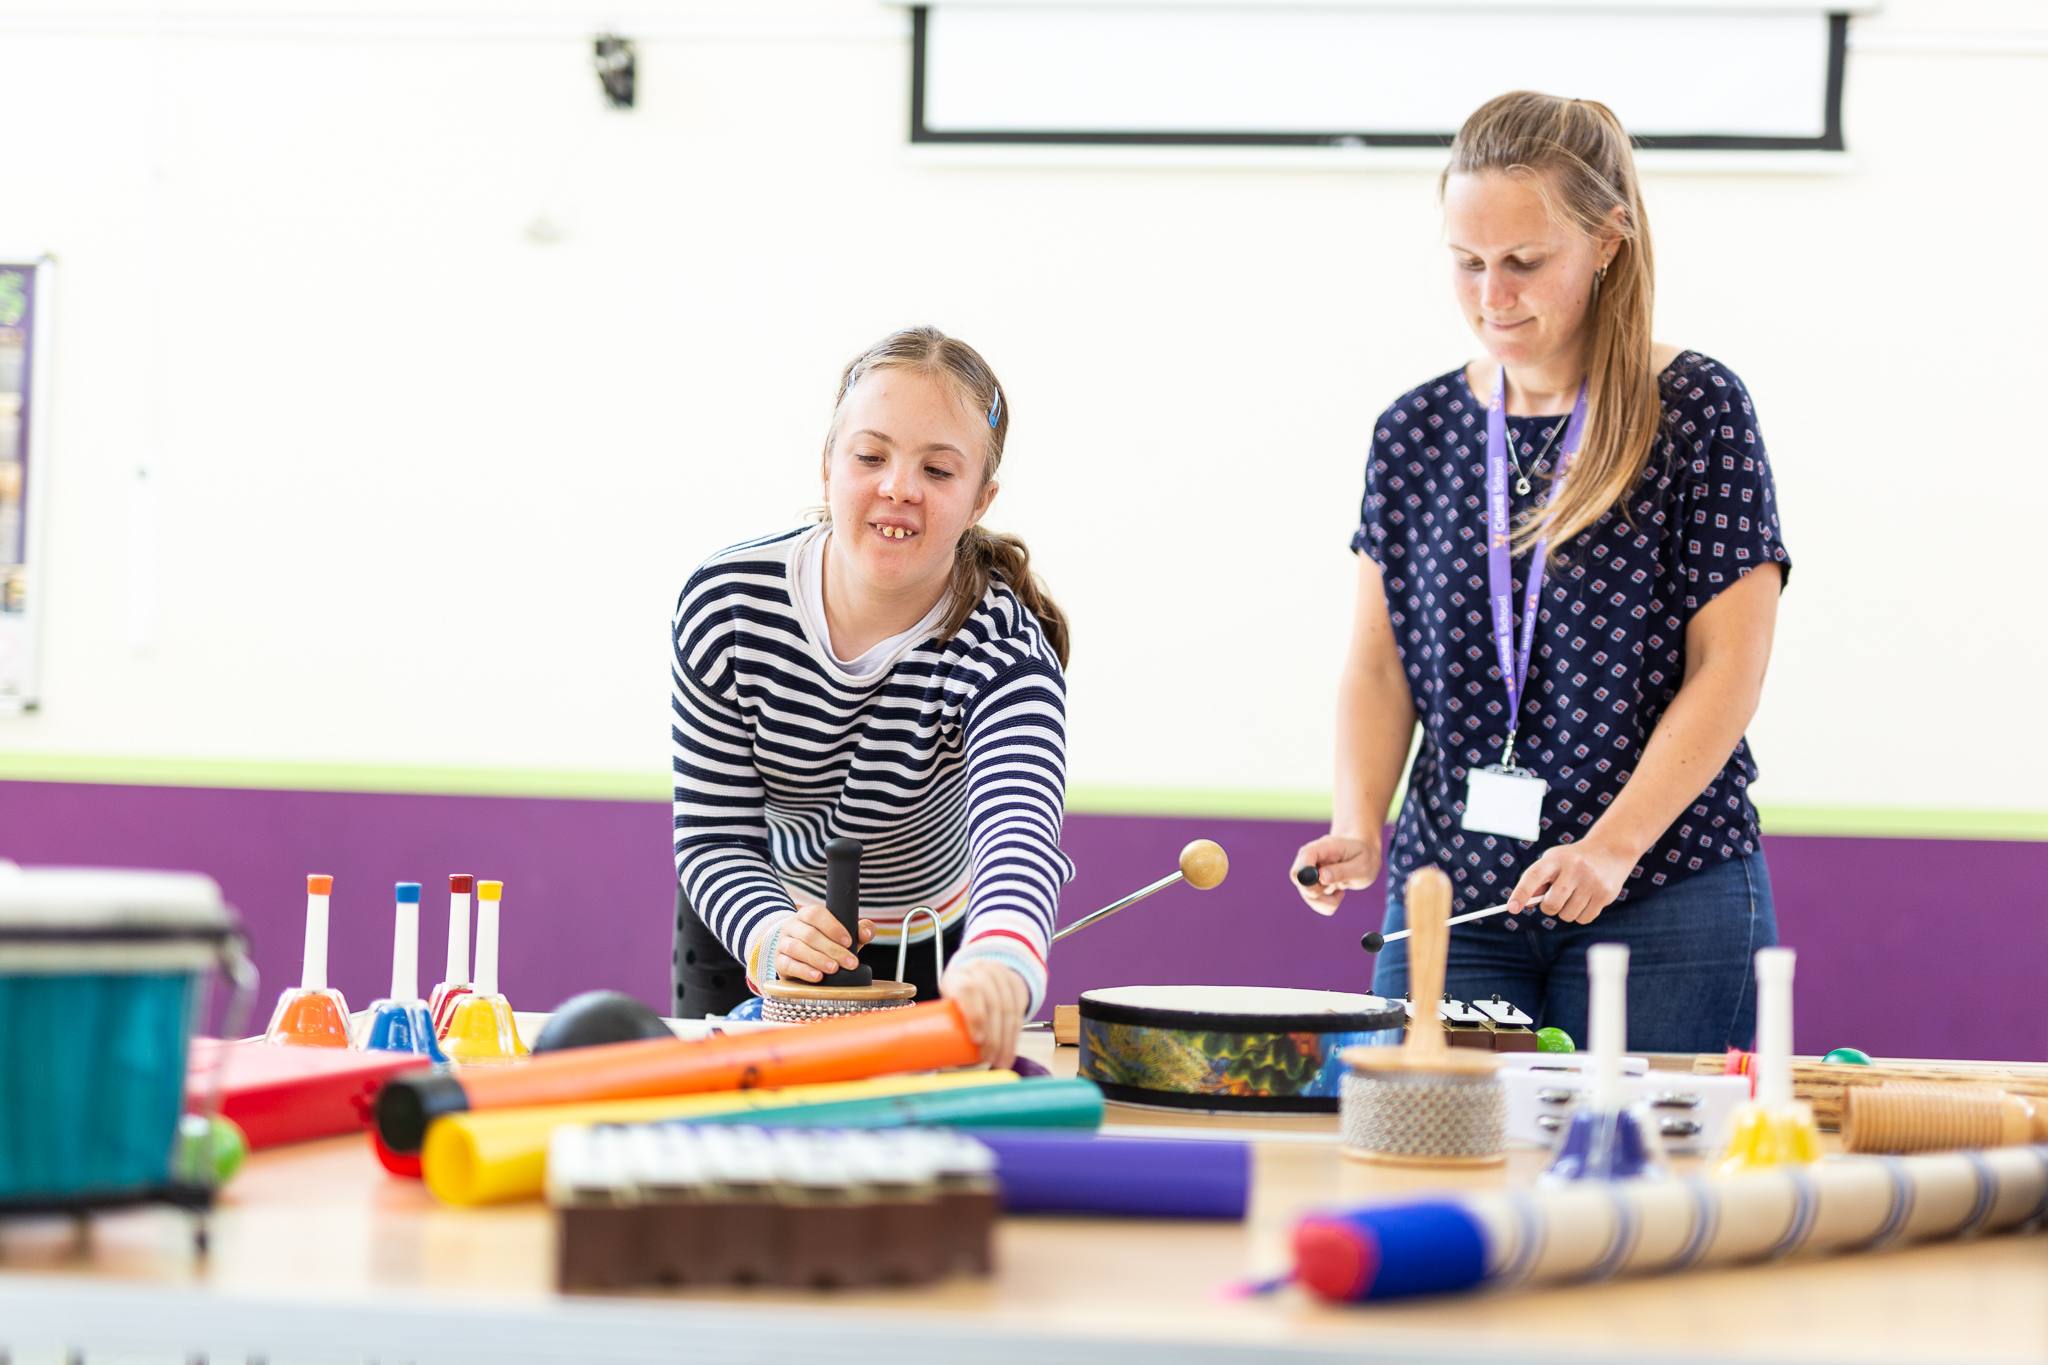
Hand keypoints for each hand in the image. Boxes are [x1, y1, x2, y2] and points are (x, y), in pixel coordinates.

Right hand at [773, 903, 874, 982]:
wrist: (799, 958)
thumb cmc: (826, 943)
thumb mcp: (843, 935)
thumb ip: (859, 930)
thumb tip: (865, 933)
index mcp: (807, 914)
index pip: (816, 914)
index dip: (833, 927)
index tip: (849, 942)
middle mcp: (792, 926)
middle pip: (810, 935)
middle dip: (833, 950)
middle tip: (850, 963)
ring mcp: (783, 943)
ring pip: (797, 948)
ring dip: (818, 959)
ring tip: (834, 969)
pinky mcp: (779, 961)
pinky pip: (789, 964)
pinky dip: (804, 971)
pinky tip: (818, 977)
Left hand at [940, 957, 1028, 1069]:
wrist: (981, 976)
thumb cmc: (958, 999)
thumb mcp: (947, 1005)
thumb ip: (944, 1027)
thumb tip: (944, 1062)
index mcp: (958, 976)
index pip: (968, 991)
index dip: (974, 1015)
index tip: (976, 1040)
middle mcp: (980, 971)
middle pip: (992, 1003)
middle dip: (992, 1036)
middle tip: (987, 1059)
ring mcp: (1001, 976)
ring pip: (1008, 1010)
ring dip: (1005, 1041)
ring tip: (999, 1061)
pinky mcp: (1016, 984)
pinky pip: (1019, 1012)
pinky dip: (1014, 1037)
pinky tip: (1009, 1052)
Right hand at [1290, 835, 1381, 915]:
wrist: (1365, 858)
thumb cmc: (1365, 858)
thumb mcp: (1362, 865)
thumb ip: (1342, 871)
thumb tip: (1322, 877)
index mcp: (1326, 846)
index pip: (1306, 854)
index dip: (1307, 871)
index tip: (1322, 884)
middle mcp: (1313, 857)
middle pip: (1298, 876)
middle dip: (1317, 891)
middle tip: (1339, 890)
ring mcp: (1311, 870)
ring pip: (1305, 892)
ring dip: (1324, 901)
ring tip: (1341, 893)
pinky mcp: (1312, 883)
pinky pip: (1312, 900)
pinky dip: (1325, 905)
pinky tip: (1338, 895)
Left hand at [1506, 833, 1638, 924]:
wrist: (1610, 850)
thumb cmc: (1573, 859)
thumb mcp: (1553, 861)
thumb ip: (1538, 881)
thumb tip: (1526, 903)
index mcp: (1556, 858)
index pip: (1534, 876)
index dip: (1521, 893)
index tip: (1512, 908)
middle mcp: (1574, 868)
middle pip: (1552, 903)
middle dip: (1549, 907)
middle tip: (1554, 898)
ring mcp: (1592, 881)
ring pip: (1567, 915)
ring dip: (1566, 911)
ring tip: (1574, 895)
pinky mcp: (1605, 894)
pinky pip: (1584, 918)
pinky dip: (1580, 915)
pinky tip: (1586, 899)